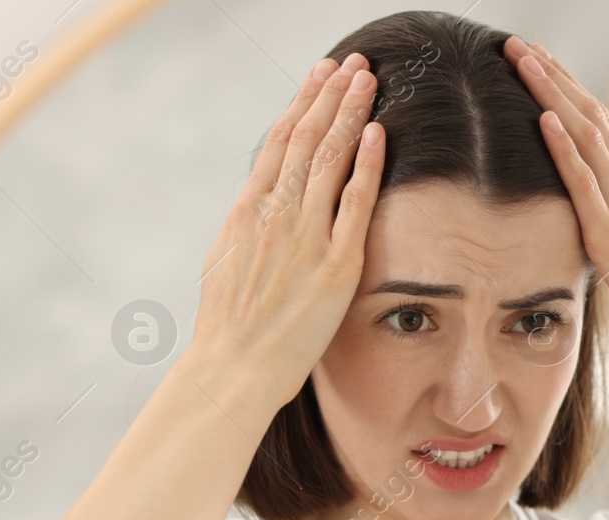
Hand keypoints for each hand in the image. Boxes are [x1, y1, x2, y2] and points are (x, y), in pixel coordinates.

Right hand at [187, 54, 384, 405]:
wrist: (234, 367)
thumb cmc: (231, 328)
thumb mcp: (231, 262)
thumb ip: (252, 229)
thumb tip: (262, 205)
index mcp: (247, 210)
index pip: (279, 142)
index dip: (303, 104)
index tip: (320, 75)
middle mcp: (275, 213)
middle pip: (306, 138)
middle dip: (331, 94)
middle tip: (352, 61)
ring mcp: (304, 236)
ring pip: (329, 159)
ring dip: (350, 113)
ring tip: (368, 78)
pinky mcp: (334, 264)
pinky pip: (353, 204)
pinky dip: (366, 165)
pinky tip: (378, 133)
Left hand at [503, 36, 608, 368]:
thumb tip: (597, 228)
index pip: (598, 129)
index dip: (566, 92)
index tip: (537, 62)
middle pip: (589, 118)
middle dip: (551, 76)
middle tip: (517, 42)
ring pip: (586, 138)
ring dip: (550, 94)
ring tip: (521, 59)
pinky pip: (588, 186)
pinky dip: (565, 149)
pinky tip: (544, 119)